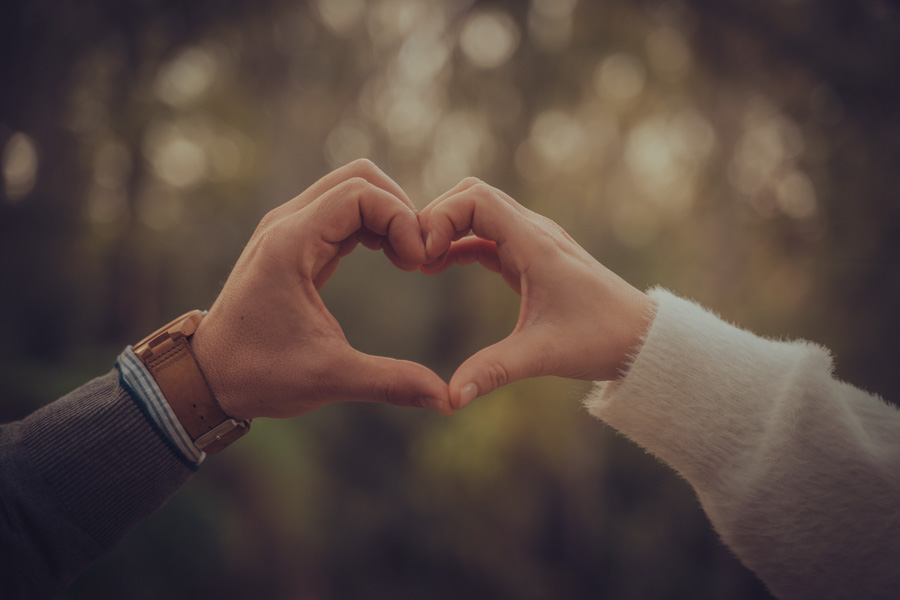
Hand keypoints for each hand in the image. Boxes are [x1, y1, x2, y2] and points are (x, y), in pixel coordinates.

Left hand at [191, 159, 451, 418]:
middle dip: (399, 209)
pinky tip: (390, 259)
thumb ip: (391, 382)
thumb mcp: (329, 378)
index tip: (419, 263)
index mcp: (290, 244)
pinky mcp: (294, 241)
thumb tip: (448, 400)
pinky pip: (342, 212)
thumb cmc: (258, 375)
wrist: (206, 377)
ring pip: (351, 190)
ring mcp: (288, 228)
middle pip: (359, 178)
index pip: (360, 193)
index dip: (401, 218)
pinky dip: (373, 225)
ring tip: (408, 260)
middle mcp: (287, 224)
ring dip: (387, 215)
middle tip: (418, 256)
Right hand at [419, 178, 654, 408]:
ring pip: (480, 210)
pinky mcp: (533, 256)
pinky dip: (460, 243)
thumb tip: (450, 399)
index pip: (476, 199)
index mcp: (534, 243)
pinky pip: (488, 234)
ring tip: (421, 263)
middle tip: (413, 256)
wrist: (641, 338)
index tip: (424, 256)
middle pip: (472, 194)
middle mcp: (534, 232)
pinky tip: (439, 267)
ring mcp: (534, 241)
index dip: (440, 217)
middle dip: (437, 216)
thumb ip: (493, 371)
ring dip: (448, 227)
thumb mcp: (542, 355)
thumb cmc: (600, 339)